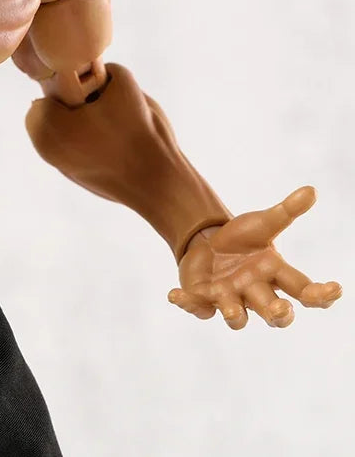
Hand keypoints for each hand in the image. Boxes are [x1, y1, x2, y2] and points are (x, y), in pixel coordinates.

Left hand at [168, 186, 340, 328]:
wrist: (207, 243)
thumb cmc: (242, 239)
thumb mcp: (262, 222)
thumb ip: (287, 211)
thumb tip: (312, 189)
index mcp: (274, 274)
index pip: (303, 290)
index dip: (320, 294)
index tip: (335, 288)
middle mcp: (255, 291)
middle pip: (274, 312)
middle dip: (279, 313)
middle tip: (280, 309)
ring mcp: (229, 297)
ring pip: (237, 317)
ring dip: (234, 315)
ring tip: (228, 309)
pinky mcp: (203, 296)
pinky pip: (197, 306)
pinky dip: (187, 303)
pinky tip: (174, 295)